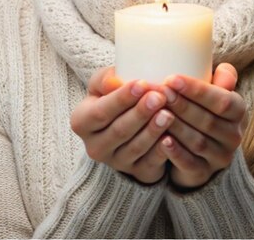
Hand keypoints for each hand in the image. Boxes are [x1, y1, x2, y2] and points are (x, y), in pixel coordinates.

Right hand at [70, 66, 175, 184]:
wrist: (125, 120)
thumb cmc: (114, 95)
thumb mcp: (103, 83)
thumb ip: (105, 79)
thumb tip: (113, 82)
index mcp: (82, 122)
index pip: (101, 112)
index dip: (122, 98)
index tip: (142, 84)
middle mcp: (95, 146)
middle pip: (119, 131)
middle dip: (141, 113)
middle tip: (159, 97)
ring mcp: (116, 163)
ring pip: (136, 147)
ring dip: (153, 131)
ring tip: (168, 114)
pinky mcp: (137, 173)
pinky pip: (150, 163)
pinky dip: (161, 151)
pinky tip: (171, 138)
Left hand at [159, 63, 246, 189]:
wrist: (203, 148)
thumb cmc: (205, 109)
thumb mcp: (216, 92)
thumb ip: (223, 78)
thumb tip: (224, 70)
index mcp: (239, 111)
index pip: (222, 100)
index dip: (196, 90)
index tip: (171, 78)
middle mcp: (234, 136)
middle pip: (207, 120)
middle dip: (181, 105)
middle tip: (159, 92)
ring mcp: (221, 157)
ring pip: (197, 141)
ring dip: (176, 126)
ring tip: (156, 112)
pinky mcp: (205, 174)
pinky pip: (190, 164)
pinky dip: (176, 152)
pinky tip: (162, 140)